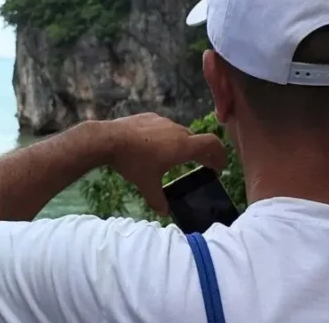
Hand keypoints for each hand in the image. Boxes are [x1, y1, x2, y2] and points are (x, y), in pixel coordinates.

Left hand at [103, 112, 226, 215]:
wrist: (109, 139)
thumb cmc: (132, 162)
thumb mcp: (146, 185)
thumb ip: (158, 200)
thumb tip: (164, 212)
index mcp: (182, 147)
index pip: (212, 144)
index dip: (220, 154)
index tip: (219, 166)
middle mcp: (177, 131)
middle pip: (196, 140)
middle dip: (201, 153)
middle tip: (201, 165)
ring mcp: (163, 121)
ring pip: (180, 132)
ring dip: (183, 144)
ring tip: (174, 157)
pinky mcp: (150, 116)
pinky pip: (164, 126)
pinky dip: (166, 136)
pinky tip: (153, 146)